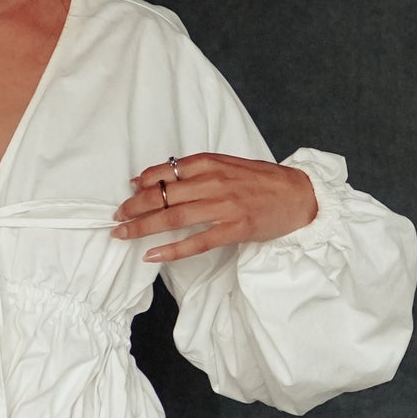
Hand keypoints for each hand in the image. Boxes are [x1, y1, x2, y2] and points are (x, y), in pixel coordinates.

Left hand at [112, 154, 316, 261]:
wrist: (299, 195)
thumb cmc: (262, 180)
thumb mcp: (228, 165)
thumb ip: (197, 169)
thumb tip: (158, 176)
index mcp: (211, 163)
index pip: (167, 171)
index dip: (143, 181)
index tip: (129, 190)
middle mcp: (214, 182)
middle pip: (163, 195)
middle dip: (134, 206)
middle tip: (116, 217)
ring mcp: (224, 207)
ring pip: (173, 217)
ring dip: (143, 226)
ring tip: (123, 233)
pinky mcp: (234, 229)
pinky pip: (196, 242)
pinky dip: (171, 249)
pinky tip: (152, 255)